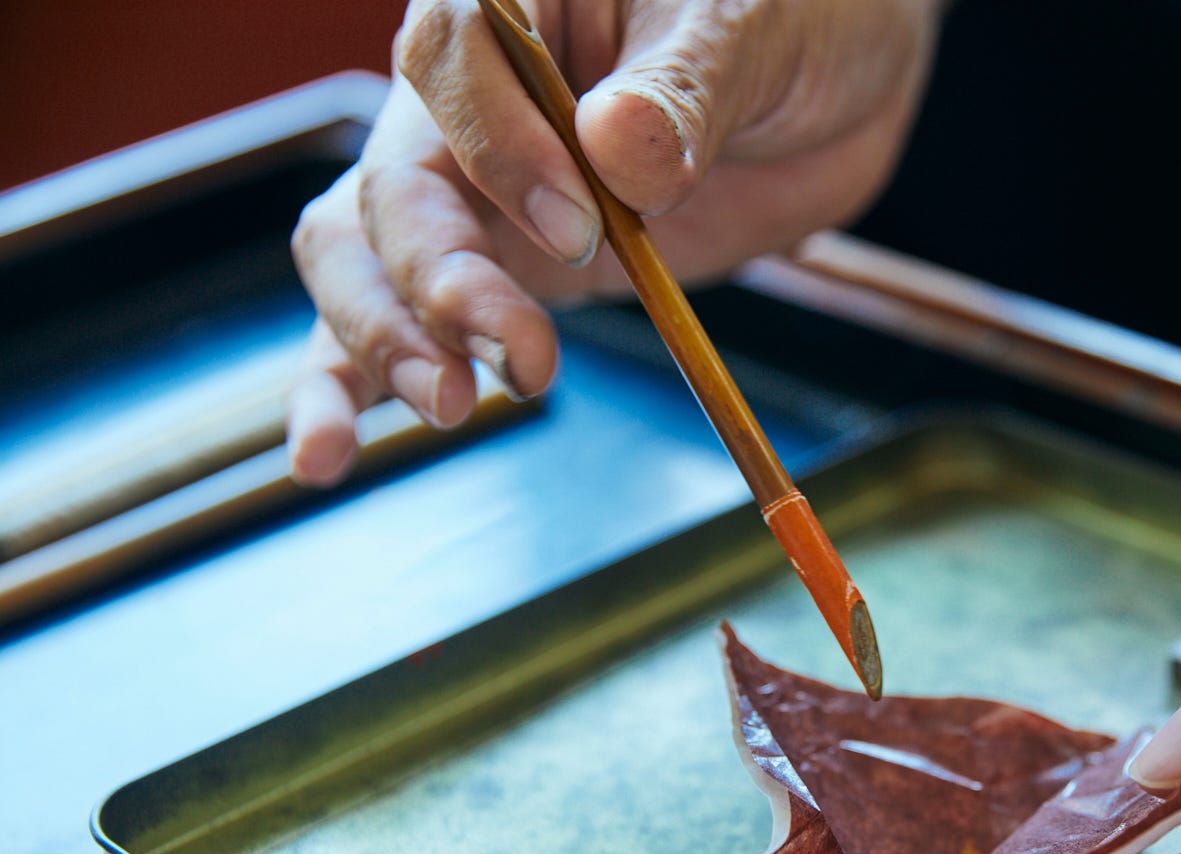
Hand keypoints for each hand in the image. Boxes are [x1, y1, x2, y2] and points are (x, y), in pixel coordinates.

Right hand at [287, 0, 939, 483]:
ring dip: (386, 340)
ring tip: (449, 407)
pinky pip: (400, 322)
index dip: (498, 148)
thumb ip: (685, 88)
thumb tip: (615, 150)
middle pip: (393, 185)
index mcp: (512, 1)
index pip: (449, 58)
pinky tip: (325, 455)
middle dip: (437, 283)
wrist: (828, 84)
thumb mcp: (757, 29)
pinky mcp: (494, 271)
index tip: (579, 224)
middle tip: (524, 358)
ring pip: (364, 257)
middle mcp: (464, 96)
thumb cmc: (790, 19)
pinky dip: (352, 387)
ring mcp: (470, 190)